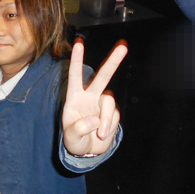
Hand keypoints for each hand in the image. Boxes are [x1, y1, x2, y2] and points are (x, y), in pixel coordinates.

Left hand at [62, 38, 127, 156]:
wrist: (88, 151)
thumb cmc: (75, 139)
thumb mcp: (71, 137)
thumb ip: (78, 128)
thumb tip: (94, 120)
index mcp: (75, 97)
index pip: (75, 75)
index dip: (77, 59)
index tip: (79, 42)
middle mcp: (90, 96)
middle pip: (103, 76)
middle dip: (113, 61)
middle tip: (124, 46)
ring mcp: (102, 104)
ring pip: (109, 102)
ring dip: (106, 119)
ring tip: (100, 133)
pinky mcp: (113, 113)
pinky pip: (114, 116)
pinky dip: (109, 126)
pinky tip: (102, 134)